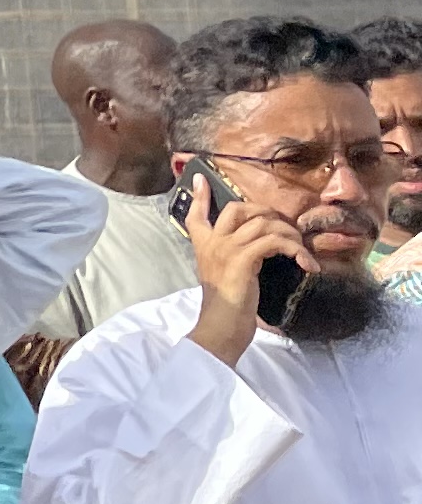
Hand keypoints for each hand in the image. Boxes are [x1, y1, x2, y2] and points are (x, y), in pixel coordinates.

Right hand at [184, 175, 304, 365]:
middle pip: (237, 208)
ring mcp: (227, 248)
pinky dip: (298, 251)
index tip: (200, 179)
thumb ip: (235, 258)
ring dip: (291, 236)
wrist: (221, 324)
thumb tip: (261, 249)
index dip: (199, 196)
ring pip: (264, 223)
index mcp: (203, 246)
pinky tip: (308, 265)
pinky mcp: (244, 258)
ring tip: (303, 253)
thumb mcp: (225, 277)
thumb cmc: (226, 307)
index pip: (195, 214)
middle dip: (267, 212)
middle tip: (286, 229)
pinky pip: (276, 242)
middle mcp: (212, 242)